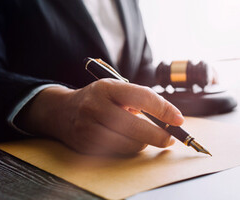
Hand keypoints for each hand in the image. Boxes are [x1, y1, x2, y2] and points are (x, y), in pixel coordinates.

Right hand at [17, 79, 185, 154]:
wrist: (61, 111)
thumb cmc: (99, 100)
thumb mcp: (116, 90)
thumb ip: (141, 99)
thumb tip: (172, 118)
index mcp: (107, 87)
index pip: (142, 97)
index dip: (164, 109)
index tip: (178, 119)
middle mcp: (95, 106)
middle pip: (135, 125)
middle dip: (158, 135)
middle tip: (170, 138)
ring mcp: (88, 127)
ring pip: (127, 143)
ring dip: (143, 143)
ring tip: (147, 137)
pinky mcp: (85, 145)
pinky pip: (116, 152)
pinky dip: (128, 148)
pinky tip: (128, 141)